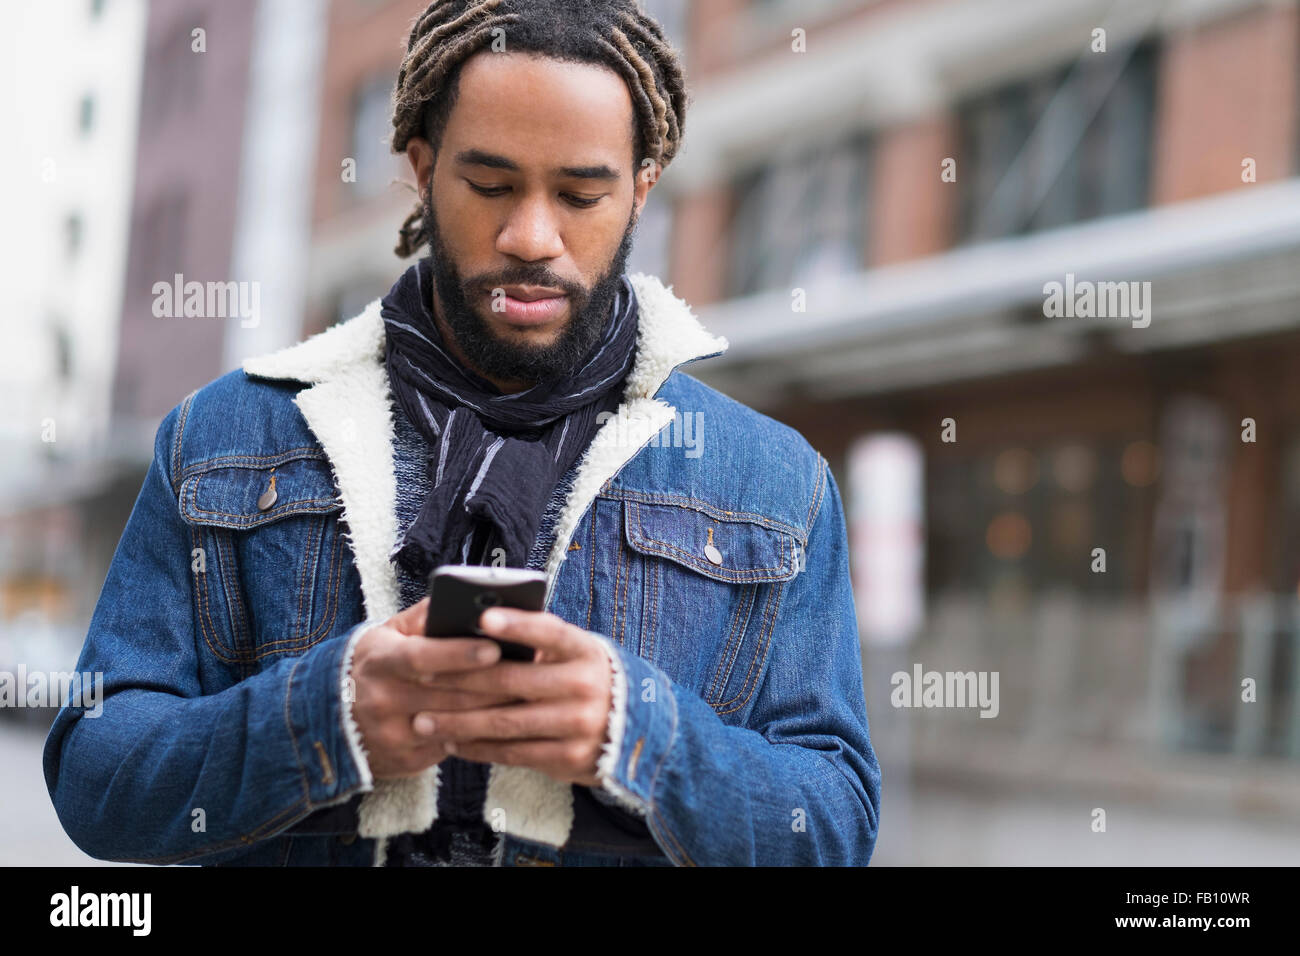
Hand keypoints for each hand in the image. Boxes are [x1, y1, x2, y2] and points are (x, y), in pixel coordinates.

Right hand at [350, 597, 521, 779]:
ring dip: (497, 710)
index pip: (423, 657)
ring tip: (530, 695)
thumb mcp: (387, 634)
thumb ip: (423, 617)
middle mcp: (383, 699)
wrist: (330, 719)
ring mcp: (393, 734)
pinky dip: (482, 734)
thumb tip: (463, 600)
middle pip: (449, 694)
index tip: (494, 648)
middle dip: (494, 684)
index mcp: (380, 660)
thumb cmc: (374, 664)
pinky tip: (508, 722)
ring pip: (457, 723)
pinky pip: (453, 747)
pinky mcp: (406, 760)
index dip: (459, 654)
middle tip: (533, 673)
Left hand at [413, 608, 613, 786]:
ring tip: (424, 721)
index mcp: (585, 651)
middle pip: (512, 680)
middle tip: (420, 677)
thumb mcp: (576, 654)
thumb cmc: (586, 680)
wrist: (635, 730)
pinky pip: (514, 753)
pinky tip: (453, 743)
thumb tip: (481, 626)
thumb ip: (540, 642)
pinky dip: (478, 749)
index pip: (549, 632)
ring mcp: (579, 724)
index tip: (481, 617)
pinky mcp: (569, 757)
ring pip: (505, 722)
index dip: (516, 624)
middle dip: (460, 679)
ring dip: (459, 722)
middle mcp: (585, 686)